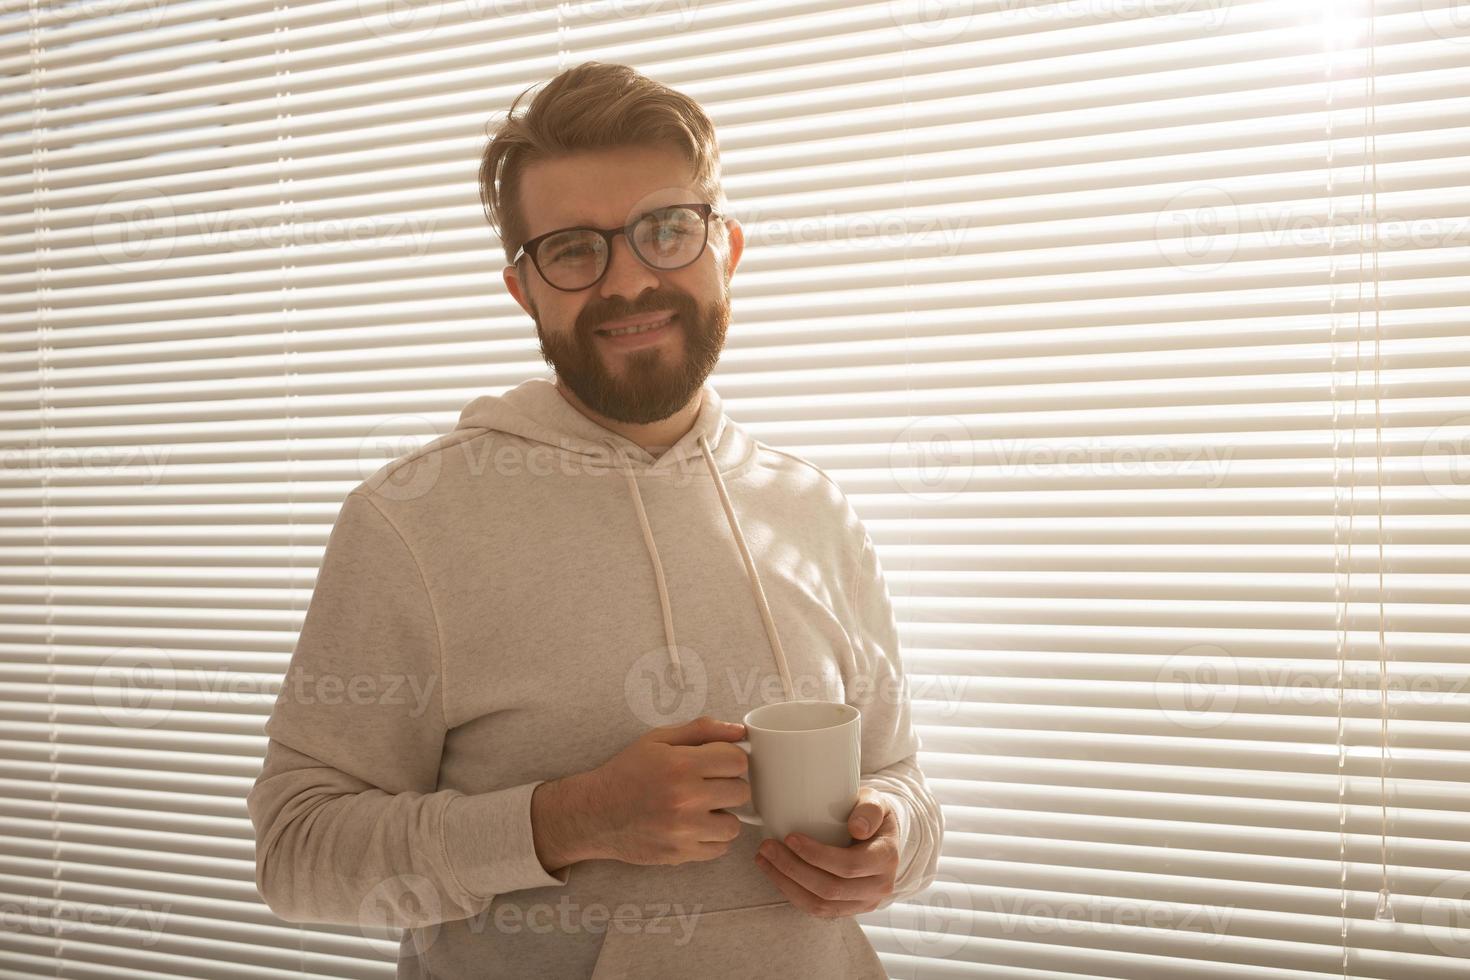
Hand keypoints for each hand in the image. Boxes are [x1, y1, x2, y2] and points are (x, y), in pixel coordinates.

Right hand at [578, 715, 751, 866]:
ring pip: (734, 825)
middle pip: (741, 792)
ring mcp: (683, 831)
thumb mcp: (658, 740)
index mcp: (681, 765)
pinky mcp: (679, 854)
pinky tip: (695, 827)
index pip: (737, 761)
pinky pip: (719, 849)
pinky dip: (712, 839)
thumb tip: (738, 730)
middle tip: (710, 785)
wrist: (594, 813)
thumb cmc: (626, 773)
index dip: (731, 759)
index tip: (719, 763)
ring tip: (703, 809)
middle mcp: (685, 799)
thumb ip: (701, 730)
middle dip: (729, 785)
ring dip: (723, 816)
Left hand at [752, 786, 899, 916]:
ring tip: (764, 860)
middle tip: (768, 847)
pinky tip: (775, 873)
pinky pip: (816, 909)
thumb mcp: (876, 802)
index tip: (790, 837)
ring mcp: (864, 902)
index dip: (817, 855)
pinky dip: (792, 893)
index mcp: (886, 858)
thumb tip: (857, 828)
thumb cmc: (870, 815)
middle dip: (793, 869)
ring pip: (820, 905)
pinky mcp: (847, 909)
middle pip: (831, 889)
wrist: (879, 837)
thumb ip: (870, 809)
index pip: (849, 865)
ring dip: (787, 884)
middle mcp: (878, 887)